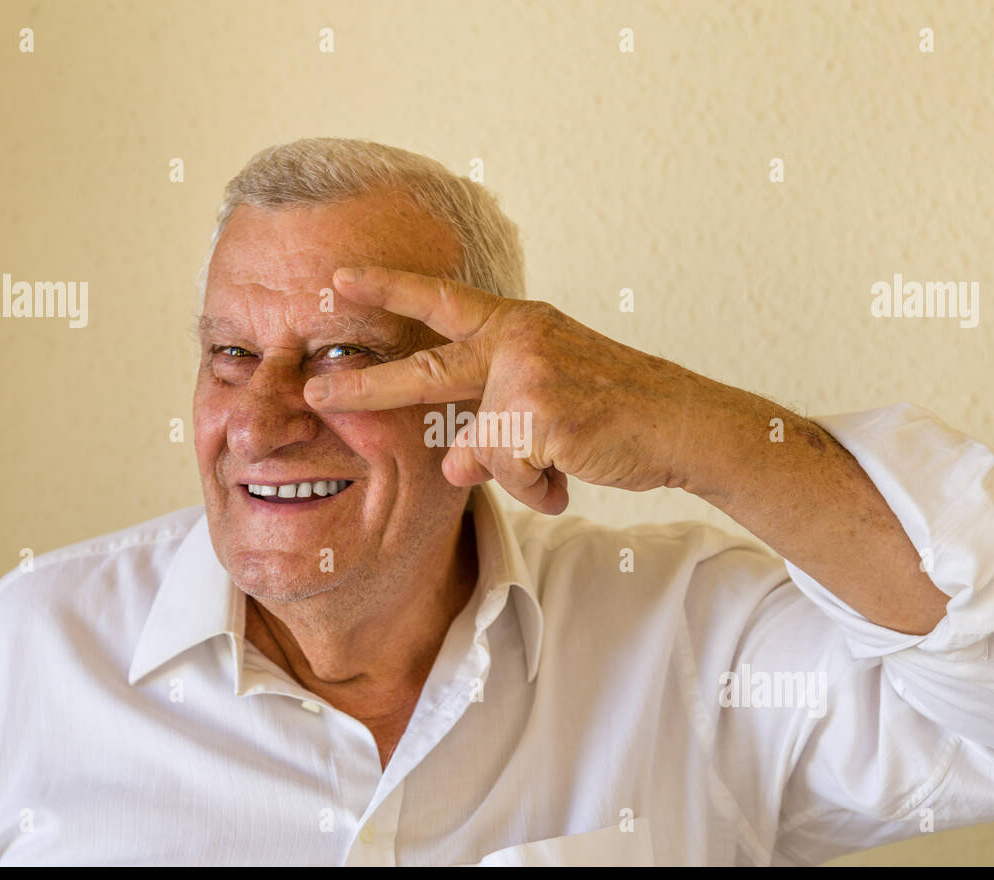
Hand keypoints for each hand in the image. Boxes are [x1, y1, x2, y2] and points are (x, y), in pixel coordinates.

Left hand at [303, 266, 706, 514]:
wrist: (680, 421)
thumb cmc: (615, 410)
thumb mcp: (546, 403)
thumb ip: (490, 423)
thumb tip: (449, 462)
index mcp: (517, 325)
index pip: (443, 300)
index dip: (391, 288)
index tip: (341, 278)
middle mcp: (518, 341)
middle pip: (426, 371)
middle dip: (365, 387)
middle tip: (312, 391)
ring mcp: (528, 376)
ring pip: (481, 448)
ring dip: (520, 471)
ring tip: (563, 459)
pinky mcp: (540, 414)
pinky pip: (510, 470)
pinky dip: (539, 486)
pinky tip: (572, 470)